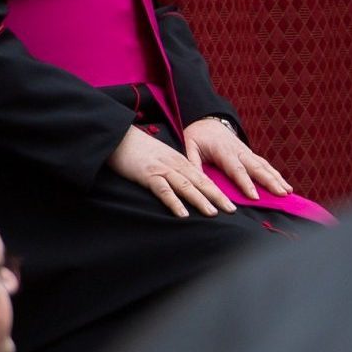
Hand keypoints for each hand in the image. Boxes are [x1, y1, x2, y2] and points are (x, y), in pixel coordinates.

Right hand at [110, 126, 236, 217]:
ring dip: (201, 200)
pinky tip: (182, 214)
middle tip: (233, 210)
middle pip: (200, 182)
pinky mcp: (148, 174)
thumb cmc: (138, 150)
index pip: (203, 178)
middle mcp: (175, 165)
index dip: (218, 190)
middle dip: (217, 196)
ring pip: (186, 186)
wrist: (118, 137)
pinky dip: (174, 202)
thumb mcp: (161, 159)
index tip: (232, 202)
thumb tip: (185, 187)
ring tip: (213, 213)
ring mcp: (162, 169)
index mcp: (180, 161)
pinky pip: (163, 190)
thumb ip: (173, 170)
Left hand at [183, 116, 290, 196]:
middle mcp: (239, 151)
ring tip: (288, 192)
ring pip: (265, 166)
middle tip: (281, 194)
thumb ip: (193, 163)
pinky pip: (265, 164)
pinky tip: (285, 185)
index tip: (255, 197)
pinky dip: (276, 174)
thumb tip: (195, 181)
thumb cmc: (197, 136)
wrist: (207, 121)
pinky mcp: (250, 154)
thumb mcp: (190, 147)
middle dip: (270, 182)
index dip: (246, 183)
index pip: (236, 170)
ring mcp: (247, 152)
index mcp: (224, 151)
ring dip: (277, 178)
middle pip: (257, 168)